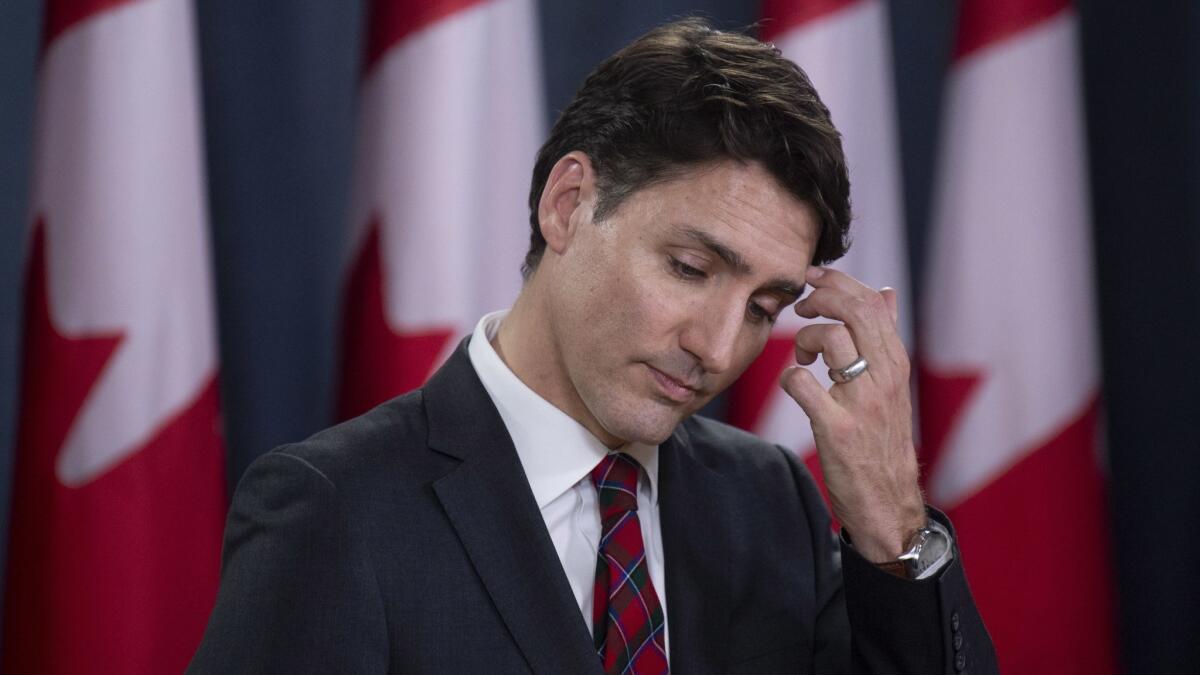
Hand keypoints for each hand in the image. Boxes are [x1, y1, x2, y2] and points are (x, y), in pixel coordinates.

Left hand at [778, 266, 925, 562]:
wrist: (887, 500)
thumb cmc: (883, 437)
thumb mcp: (892, 384)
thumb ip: (885, 337)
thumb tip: (886, 291)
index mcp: (896, 362)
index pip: (871, 302)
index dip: (837, 281)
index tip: (812, 278)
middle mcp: (885, 377)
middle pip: (853, 310)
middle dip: (819, 297)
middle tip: (801, 308)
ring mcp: (862, 402)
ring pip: (830, 338)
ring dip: (804, 339)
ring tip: (803, 358)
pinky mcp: (837, 429)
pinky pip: (801, 384)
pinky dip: (790, 378)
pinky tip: (795, 386)